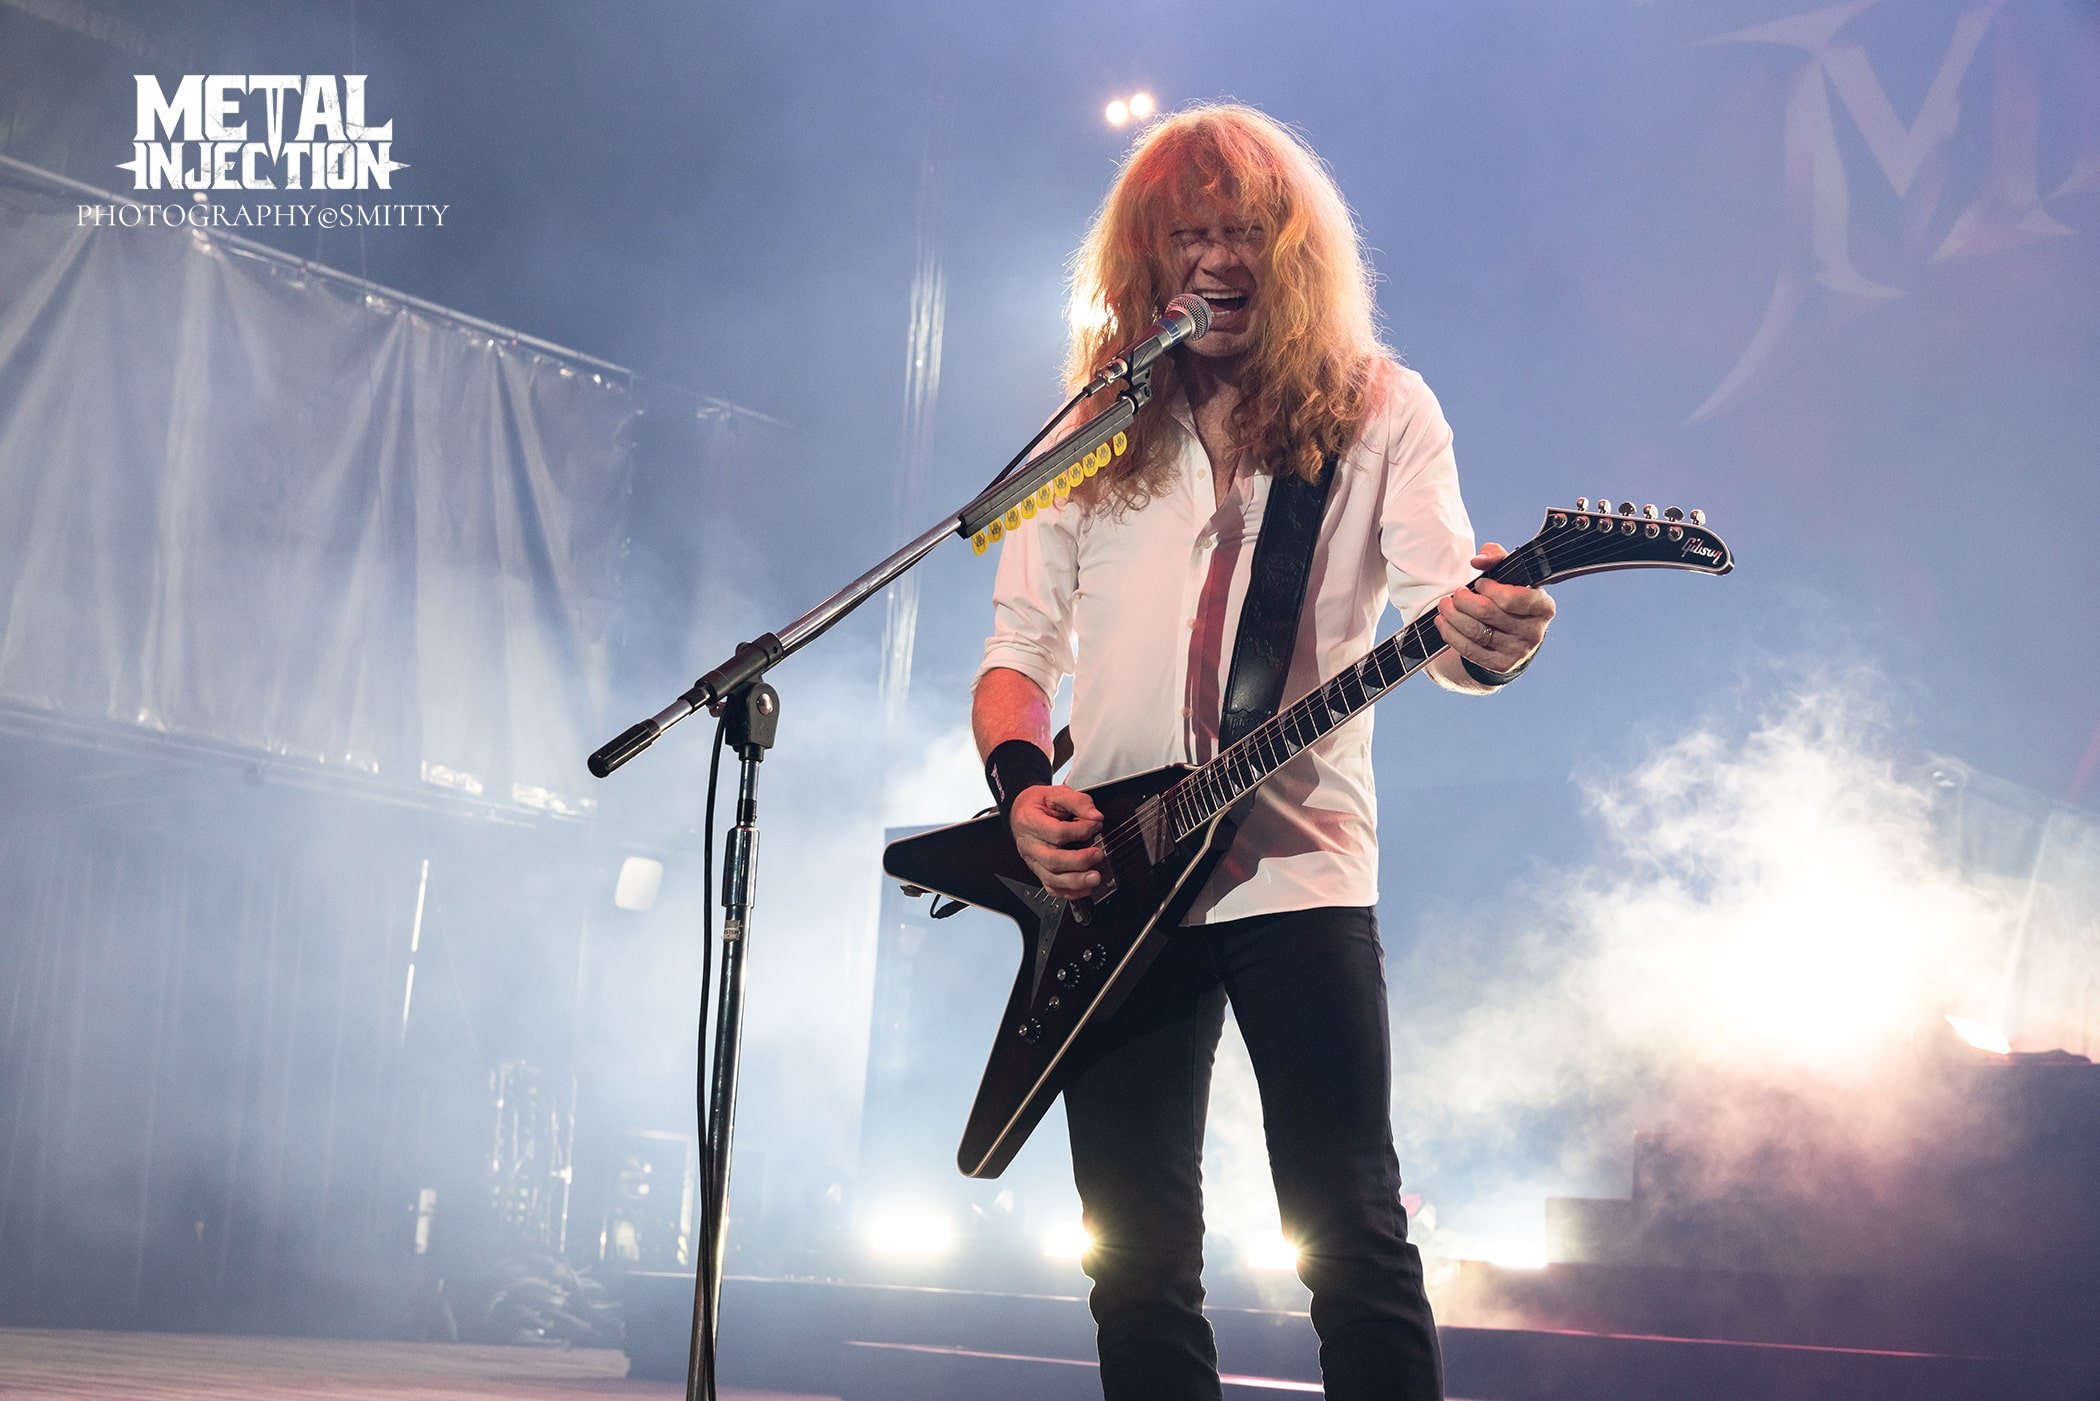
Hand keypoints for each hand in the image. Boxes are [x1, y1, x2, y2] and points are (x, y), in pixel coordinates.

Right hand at [1009, 783, 1105, 899]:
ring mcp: (1033, 860)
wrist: (1022, 811)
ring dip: (1076, 881)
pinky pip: (1051, 887)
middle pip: (1052, 860)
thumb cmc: (1039, 803)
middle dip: (1078, 861)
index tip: (1096, 824)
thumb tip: (1095, 816)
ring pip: (1051, 879)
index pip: (1056, 832)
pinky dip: (1069, 892)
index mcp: (1030, 821)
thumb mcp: (1056, 793)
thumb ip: (1078, 802)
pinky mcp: (1039, 871)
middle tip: (1098, 855)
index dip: (1080, 831)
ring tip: (1094, 877)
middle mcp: (1029, 844)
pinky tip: (1084, 889)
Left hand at [1435, 543, 1554, 675]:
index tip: (1480, 582)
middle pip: (1487, 613)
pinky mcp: (1501, 665)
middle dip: (1464, 600)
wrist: (1516, 633)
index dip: (1489, 588)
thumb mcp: (1512, 574)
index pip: (1510, 598)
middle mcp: (1534, 632)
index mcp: (1543, 607)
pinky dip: (1450, 634)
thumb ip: (1497, 557)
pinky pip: (1469, 650)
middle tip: (1456, 593)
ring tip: (1444, 605)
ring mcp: (1518, 652)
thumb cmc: (1513, 596)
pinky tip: (1442, 622)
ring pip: (1475, 631)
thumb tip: (1478, 560)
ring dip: (1453, 616)